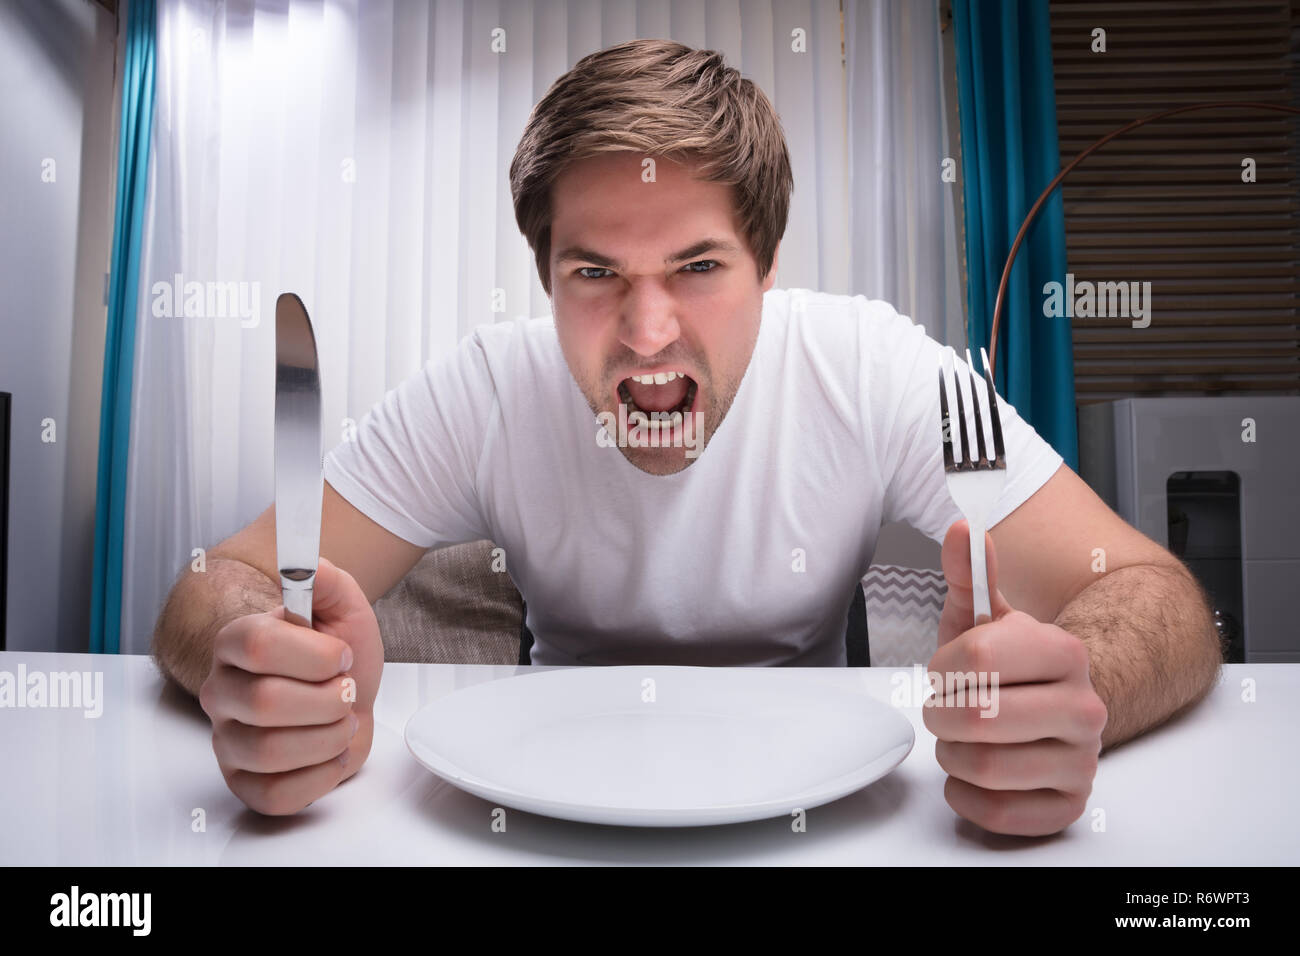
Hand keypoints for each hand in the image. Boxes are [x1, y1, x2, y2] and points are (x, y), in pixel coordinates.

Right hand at [199, 556, 383, 814]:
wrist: (347, 698)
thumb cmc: (338, 656)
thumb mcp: (343, 607)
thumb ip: (325, 579)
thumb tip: (306, 563)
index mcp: (236, 641)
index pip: (257, 645)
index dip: (314, 654)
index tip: (340, 655)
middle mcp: (220, 691)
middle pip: (265, 701)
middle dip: (328, 698)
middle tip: (345, 691)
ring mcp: (227, 740)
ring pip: (271, 751)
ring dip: (328, 737)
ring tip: (340, 722)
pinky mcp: (244, 783)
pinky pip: (276, 795)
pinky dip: (322, 775)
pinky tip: (331, 753)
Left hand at [923, 519, 1106, 835]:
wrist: (1048, 711)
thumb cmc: (1006, 667)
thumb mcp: (981, 618)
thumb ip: (969, 574)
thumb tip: (963, 527)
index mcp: (1064, 652)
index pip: (977, 658)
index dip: (943, 666)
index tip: (948, 669)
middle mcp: (1085, 707)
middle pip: (977, 718)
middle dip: (941, 715)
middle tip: (947, 708)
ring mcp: (1083, 760)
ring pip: (984, 768)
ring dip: (952, 755)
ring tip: (963, 738)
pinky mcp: (1069, 805)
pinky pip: (997, 813)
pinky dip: (966, 796)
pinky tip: (973, 773)